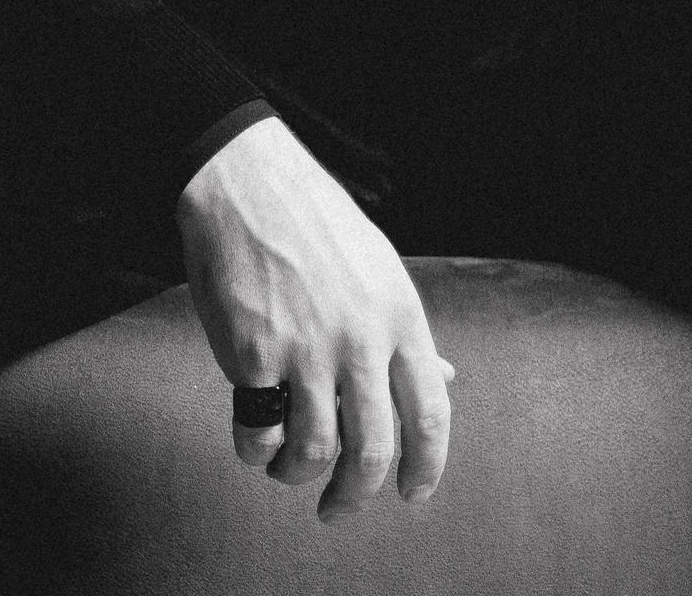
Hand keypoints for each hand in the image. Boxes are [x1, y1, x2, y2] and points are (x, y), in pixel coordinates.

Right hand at [176, 114, 453, 518]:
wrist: (247, 185)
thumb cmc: (316, 225)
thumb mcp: (380, 269)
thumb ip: (407, 331)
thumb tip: (444, 378)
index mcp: (399, 316)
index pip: (430, 414)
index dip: (426, 467)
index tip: (414, 492)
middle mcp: (359, 339)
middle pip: (372, 451)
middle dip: (356, 495)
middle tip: (339, 506)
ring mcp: (305, 350)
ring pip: (314, 453)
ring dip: (298, 475)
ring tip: (287, 466)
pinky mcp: (253, 357)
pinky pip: (259, 435)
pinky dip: (257, 451)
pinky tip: (256, 438)